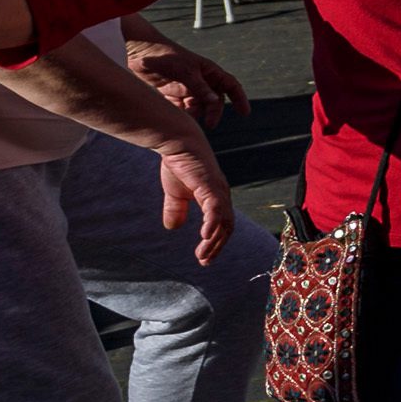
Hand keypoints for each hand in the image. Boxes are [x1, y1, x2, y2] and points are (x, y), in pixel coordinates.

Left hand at [126, 35, 245, 123]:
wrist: (140, 52)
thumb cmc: (166, 56)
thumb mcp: (186, 72)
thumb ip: (201, 89)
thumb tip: (216, 103)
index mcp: (209, 72)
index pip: (230, 86)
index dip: (239, 99)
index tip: (245, 113)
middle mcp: (201, 81)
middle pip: (214, 101)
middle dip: (213, 113)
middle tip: (209, 124)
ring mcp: (187, 88)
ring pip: (198, 107)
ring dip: (195, 114)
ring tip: (187, 116)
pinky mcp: (172, 94)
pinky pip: (182, 108)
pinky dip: (181, 113)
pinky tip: (175, 114)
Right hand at [154, 134, 235, 265]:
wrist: (176, 141)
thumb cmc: (178, 163)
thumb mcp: (175, 193)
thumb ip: (176, 210)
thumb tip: (173, 228)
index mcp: (215, 197)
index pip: (222, 225)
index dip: (215, 242)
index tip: (204, 258)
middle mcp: (221, 196)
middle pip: (227, 227)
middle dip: (217, 246)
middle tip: (204, 261)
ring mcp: (218, 190)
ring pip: (223, 222)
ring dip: (214, 241)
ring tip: (203, 255)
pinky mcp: (211, 185)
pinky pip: (216, 209)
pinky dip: (213, 224)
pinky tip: (205, 236)